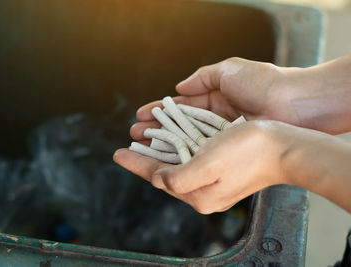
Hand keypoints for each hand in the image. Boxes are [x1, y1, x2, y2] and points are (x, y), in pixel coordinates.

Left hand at [115, 120, 295, 213]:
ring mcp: (213, 180)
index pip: (157, 178)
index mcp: (198, 194)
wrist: (285, 148)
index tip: (117, 153)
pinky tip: (172, 138)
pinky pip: (191, 158)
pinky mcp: (221, 169)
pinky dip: (178, 147)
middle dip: (146, 155)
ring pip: (177, 163)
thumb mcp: (209, 166)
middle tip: (130, 141)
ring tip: (146, 136)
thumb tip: (158, 179)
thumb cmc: (249, 154)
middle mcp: (203, 191)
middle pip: (165, 171)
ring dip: (160, 149)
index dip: (135, 164)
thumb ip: (178, 178)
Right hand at [131, 56, 350, 143]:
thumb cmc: (263, 83)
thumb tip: (178, 88)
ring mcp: (222, 137)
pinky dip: (184, 154)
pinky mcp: (230, 151)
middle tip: (135, 135)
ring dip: (165, 144)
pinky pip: (202, 153)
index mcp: (216, 98)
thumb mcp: (229, 70)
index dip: (160, 111)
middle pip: (180, 126)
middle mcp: (216, 119)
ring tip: (143, 147)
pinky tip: (168, 158)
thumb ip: (202, 77)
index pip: (181, 107)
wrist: (295, 104)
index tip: (141, 115)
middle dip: (157, 130)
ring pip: (187, 141)